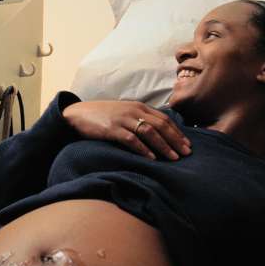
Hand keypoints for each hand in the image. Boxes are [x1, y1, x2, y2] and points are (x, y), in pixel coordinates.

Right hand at [62, 101, 190, 159]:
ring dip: (163, 146)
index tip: (187, 144)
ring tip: (173, 158)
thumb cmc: (102, 116)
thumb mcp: (124, 113)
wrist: (77, 114)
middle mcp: (133, 111)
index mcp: (138, 107)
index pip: (164, 119)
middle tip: (186, 153)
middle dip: (175, 140)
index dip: (177, 132)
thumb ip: (139, 119)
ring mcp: (122, 119)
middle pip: (160, 125)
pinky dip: (143, 149)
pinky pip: (131, 139)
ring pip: (149, 132)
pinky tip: (151, 158)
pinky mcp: (112, 129)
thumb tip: (157, 134)